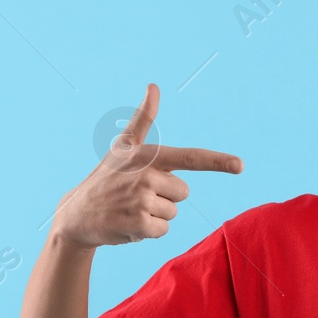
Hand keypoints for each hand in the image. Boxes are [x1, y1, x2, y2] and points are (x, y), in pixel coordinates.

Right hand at [52, 83, 242, 248]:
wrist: (77, 213)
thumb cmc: (106, 177)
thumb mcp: (124, 146)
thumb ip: (143, 118)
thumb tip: (154, 85)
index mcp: (147, 156)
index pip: (190, 157)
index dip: (218, 161)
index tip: (241, 165)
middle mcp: (145, 175)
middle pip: (183, 192)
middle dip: (164, 197)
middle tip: (136, 195)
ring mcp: (140, 199)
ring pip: (173, 213)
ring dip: (155, 216)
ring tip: (130, 208)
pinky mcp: (137, 224)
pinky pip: (163, 230)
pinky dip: (148, 232)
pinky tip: (128, 223)